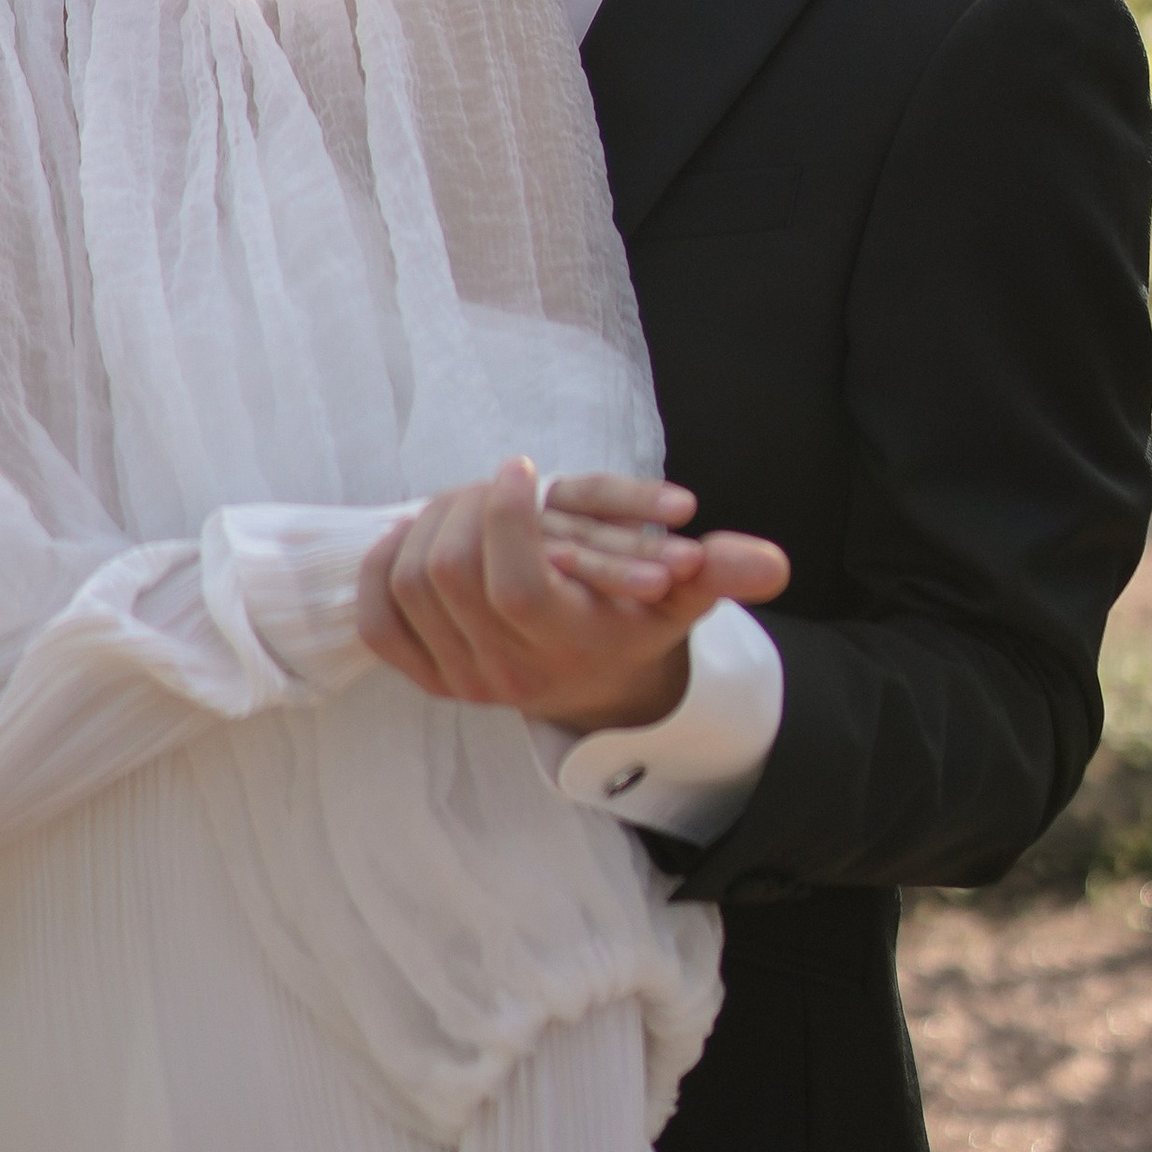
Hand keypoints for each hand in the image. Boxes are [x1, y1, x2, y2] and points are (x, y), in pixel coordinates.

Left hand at [358, 457, 789, 734]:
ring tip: (467, 501)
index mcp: (565, 644)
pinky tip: (409, 533)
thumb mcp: (684, 594)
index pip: (513, 583)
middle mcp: (506, 669)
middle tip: (495, 483)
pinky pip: (380, 620)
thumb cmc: (635, 620)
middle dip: (465, 508)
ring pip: (410, 583)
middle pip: (449, 574)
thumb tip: (770, 562)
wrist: (596, 683)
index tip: (523, 468)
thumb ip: (723, 572)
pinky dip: (382, 568)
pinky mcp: (428, 673)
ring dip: (429, 525)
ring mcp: (461, 677)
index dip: (508, 516)